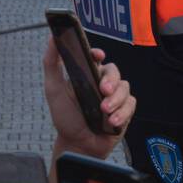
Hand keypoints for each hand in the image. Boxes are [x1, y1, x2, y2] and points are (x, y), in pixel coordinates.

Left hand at [43, 36, 134, 151]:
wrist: (78, 144)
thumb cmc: (65, 117)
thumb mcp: (53, 89)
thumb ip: (51, 63)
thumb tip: (52, 38)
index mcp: (87, 75)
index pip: (96, 58)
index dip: (98, 54)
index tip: (97, 56)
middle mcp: (102, 83)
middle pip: (114, 71)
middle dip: (111, 80)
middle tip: (103, 90)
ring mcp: (115, 97)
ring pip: (125, 87)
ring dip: (116, 100)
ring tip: (105, 112)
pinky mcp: (125, 110)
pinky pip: (131, 104)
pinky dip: (122, 113)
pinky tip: (112, 121)